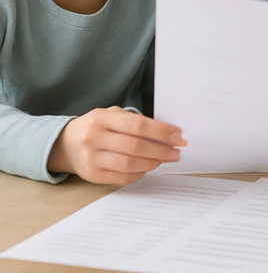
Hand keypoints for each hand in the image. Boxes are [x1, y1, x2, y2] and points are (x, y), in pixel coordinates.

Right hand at [47, 106, 186, 184]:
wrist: (64, 144)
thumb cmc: (97, 126)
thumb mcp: (112, 115)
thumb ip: (135, 121)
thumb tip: (166, 133)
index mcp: (102, 118)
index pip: (137, 125)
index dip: (161, 131)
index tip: (178, 136)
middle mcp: (94, 138)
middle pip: (135, 146)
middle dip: (161, 150)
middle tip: (176, 151)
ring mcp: (91, 158)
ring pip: (128, 164)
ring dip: (152, 163)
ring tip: (165, 159)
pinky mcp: (91, 175)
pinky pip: (120, 177)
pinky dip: (138, 173)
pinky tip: (148, 167)